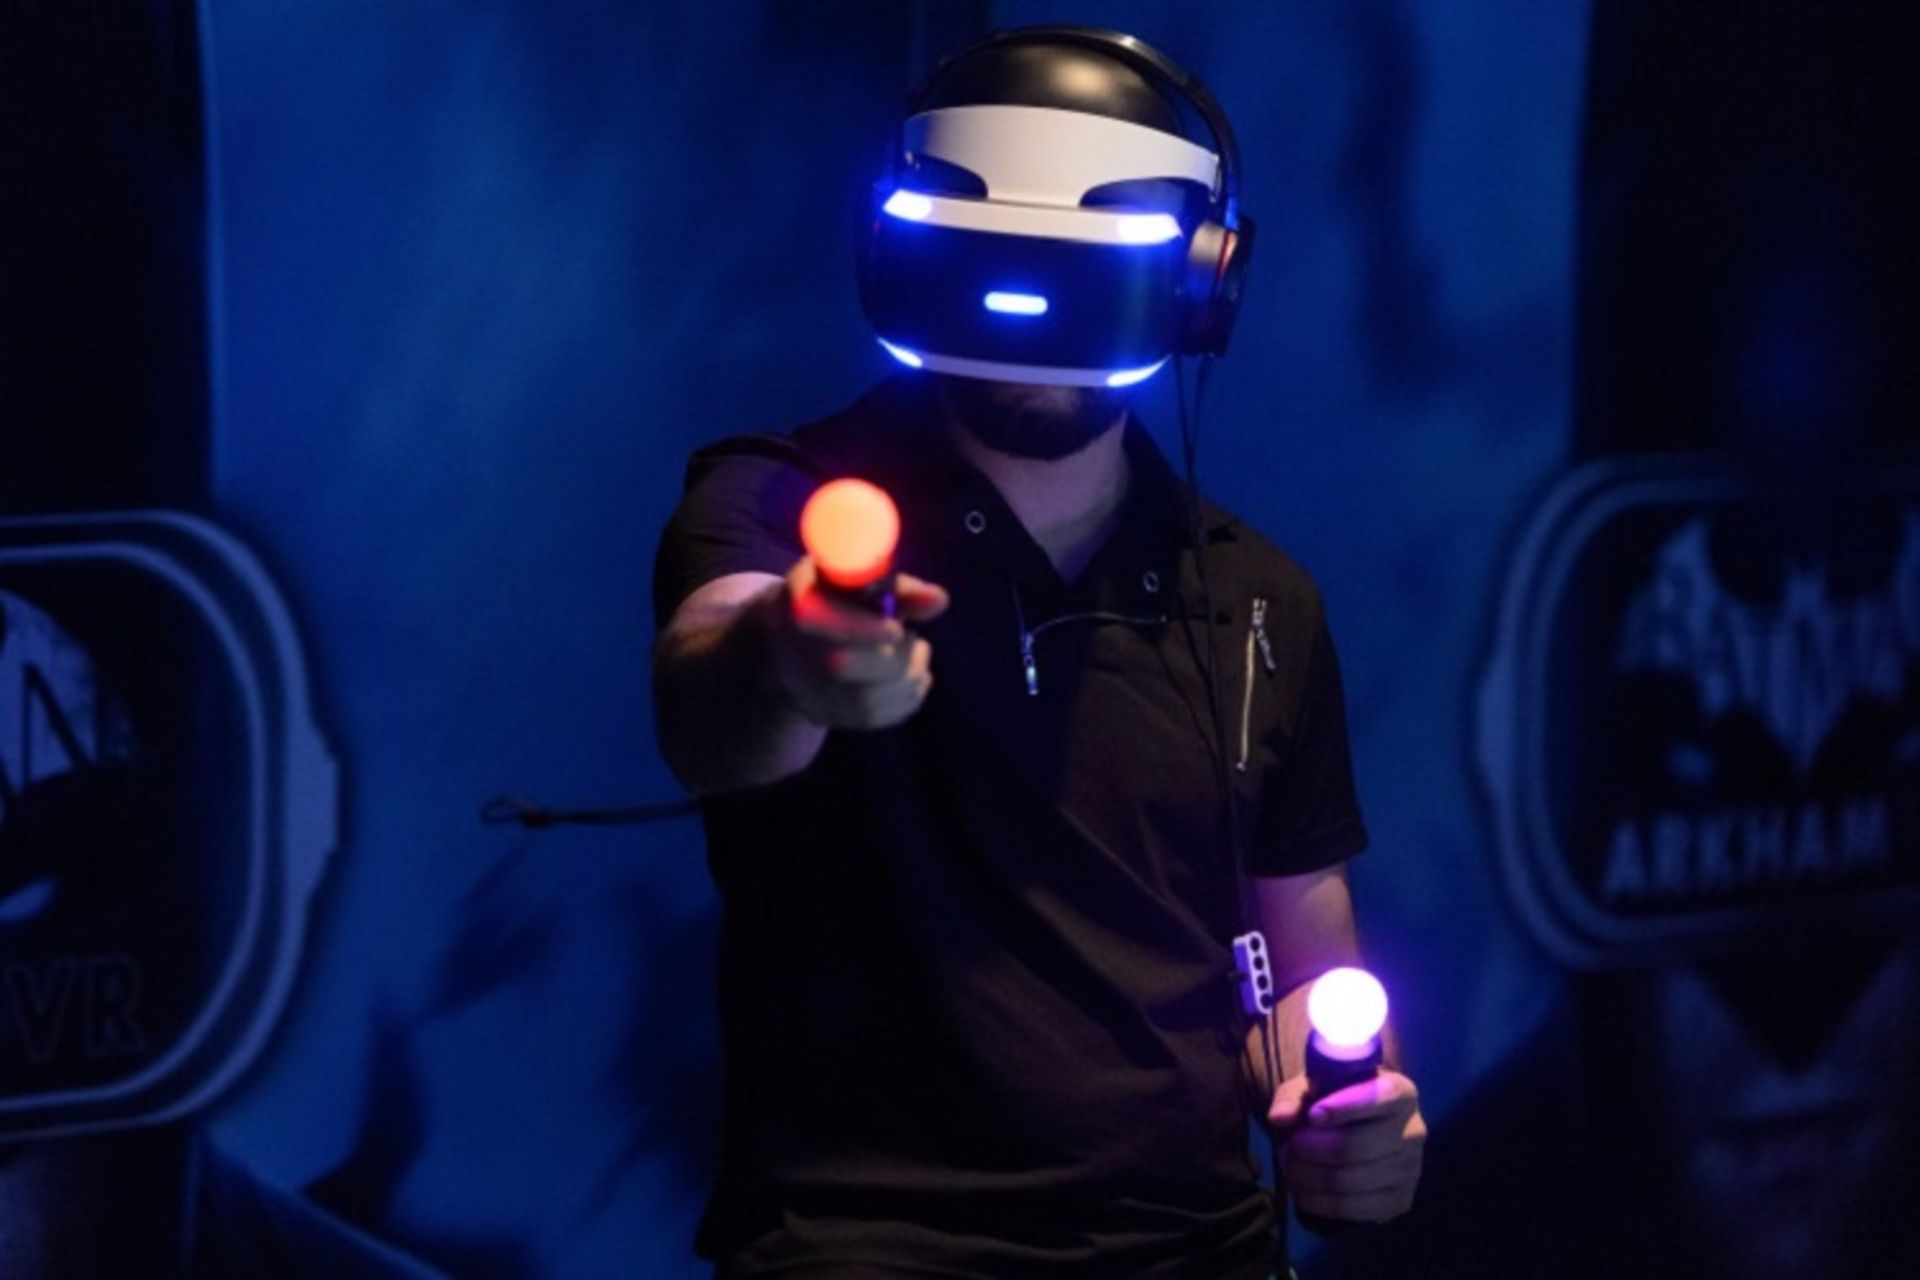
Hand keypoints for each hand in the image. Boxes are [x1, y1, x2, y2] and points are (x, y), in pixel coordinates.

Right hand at [761, 556, 948, 730]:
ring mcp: (802, 689)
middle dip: (891, 657)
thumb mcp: (865, 581)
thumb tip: (939, 601)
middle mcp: (787, 650)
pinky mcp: (823, 714)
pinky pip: (871, 718)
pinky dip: (905, 699)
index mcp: (794, 602)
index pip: (810, 618)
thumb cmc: (841, 597)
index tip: (897, 628)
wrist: (800, 633)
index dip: (858, 628)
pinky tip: (917, 677)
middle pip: (837, 667)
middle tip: (913, 638)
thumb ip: (901, 589)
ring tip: (919, 652)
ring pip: (862, 700)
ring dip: (906, 677)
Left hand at [1268, 1069, 1425, 1223]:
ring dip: (1308, 1177)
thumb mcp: (1311, 1089)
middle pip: (1356, 1147)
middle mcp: (1414, 1130)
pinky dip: (1319, 1202)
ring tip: (1290, 1167)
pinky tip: (1303, 1190)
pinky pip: (1354, 1209)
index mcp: (1400, 1091)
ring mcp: (1410, 1169)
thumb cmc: (1334, 1102)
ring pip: (1350, 1181)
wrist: (1357, 1131)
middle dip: (1311, 1149)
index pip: (1379, 1097)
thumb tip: (1279, 1118)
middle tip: (1288, 1147)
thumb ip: (1292, 1098)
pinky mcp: (1400, 1200)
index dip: (1344, 1107)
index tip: (1312, 1116)